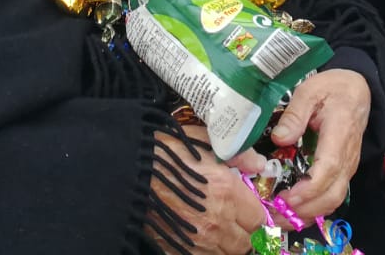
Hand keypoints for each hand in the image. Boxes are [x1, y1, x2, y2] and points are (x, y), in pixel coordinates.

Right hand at [147, 129, 264, 254]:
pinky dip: (207, 253)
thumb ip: (238, 154)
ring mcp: (197, 242)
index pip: (258, 218)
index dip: (256, 214)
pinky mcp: (178, 252)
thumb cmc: (164, 152)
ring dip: (228, 245)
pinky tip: (202, 242)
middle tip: (237, 223)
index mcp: (227, 193)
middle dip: (245, 233)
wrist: (126, 171)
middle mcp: (217, 222)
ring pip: (228, 254)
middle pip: (246, 242)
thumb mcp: (204, 141)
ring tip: (219, 232)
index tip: (250, 210)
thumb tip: (259, 165)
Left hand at [272, 70, 371, 219]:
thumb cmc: (333, 89)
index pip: (327, 169)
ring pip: (333, 200)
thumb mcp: (310, 90)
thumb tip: (279, 138)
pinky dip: (314, 209)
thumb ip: (295, 114)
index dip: (308, 189)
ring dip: (308, 214)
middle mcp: (347, 157)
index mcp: (339, 135)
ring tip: (280, 217)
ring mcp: (347, 167)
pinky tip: (294, 211)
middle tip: (275, 213)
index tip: (286, 197)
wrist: (358, 90)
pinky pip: (332, 196)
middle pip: (331, 194)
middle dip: (304, 209)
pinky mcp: (343, 171)